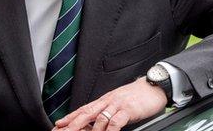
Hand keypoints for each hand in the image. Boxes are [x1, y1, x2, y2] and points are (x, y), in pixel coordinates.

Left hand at [52, 77, 167, 130]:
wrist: (153, 86)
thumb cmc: (136, 96)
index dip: (70, 116)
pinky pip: (116, 121)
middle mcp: (107, 101)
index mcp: (103, 100)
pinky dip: (109, 130)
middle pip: (86, 113)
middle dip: (72, 123)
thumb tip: (95, 123)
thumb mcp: (118, 103)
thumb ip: (106, 111)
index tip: (59, 124)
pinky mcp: (128, 109)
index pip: (83, 109)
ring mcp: (117, 105)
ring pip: (98, 117)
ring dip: (90, 130)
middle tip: (63, 130)